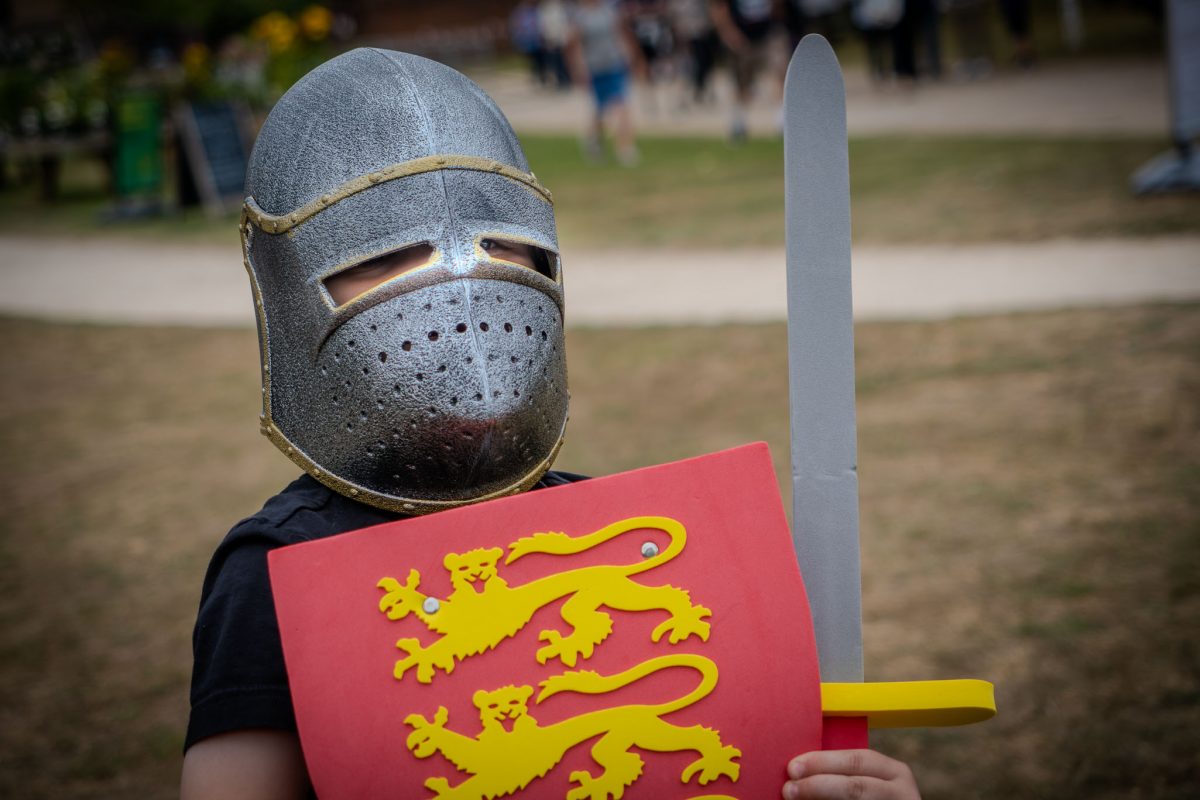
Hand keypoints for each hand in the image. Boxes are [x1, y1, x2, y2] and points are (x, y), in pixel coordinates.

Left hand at [782, 750, 919, 799]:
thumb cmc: (872, 795)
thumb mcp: (867, 780)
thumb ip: (841, 774)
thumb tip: (797, 771)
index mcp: (895, 772)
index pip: (857, 760)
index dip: (822, 762)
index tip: (792, 767)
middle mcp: (902, 792)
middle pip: (855, 787)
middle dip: (817, 786)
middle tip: (788, 789)